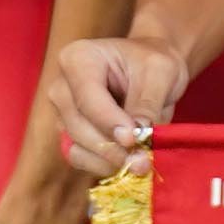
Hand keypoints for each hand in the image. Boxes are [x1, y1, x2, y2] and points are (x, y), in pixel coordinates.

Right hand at [49, 32, 185, 177]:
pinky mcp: (70, 134)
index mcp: (79, 58)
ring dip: (109, 160)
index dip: (109, 122)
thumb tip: (138, 136)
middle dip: (111, 147)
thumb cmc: (153, 63)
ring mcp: (62, 112)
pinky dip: (102, 166)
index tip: (134, 139)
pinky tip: (126, 163)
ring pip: (77, 145)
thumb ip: (147, 103)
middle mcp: (62, 85)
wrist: (150, 70)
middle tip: (143, 160)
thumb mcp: (160, 72)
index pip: (87, 97)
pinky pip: (79, 158)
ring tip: (140, 162)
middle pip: (78, 125)